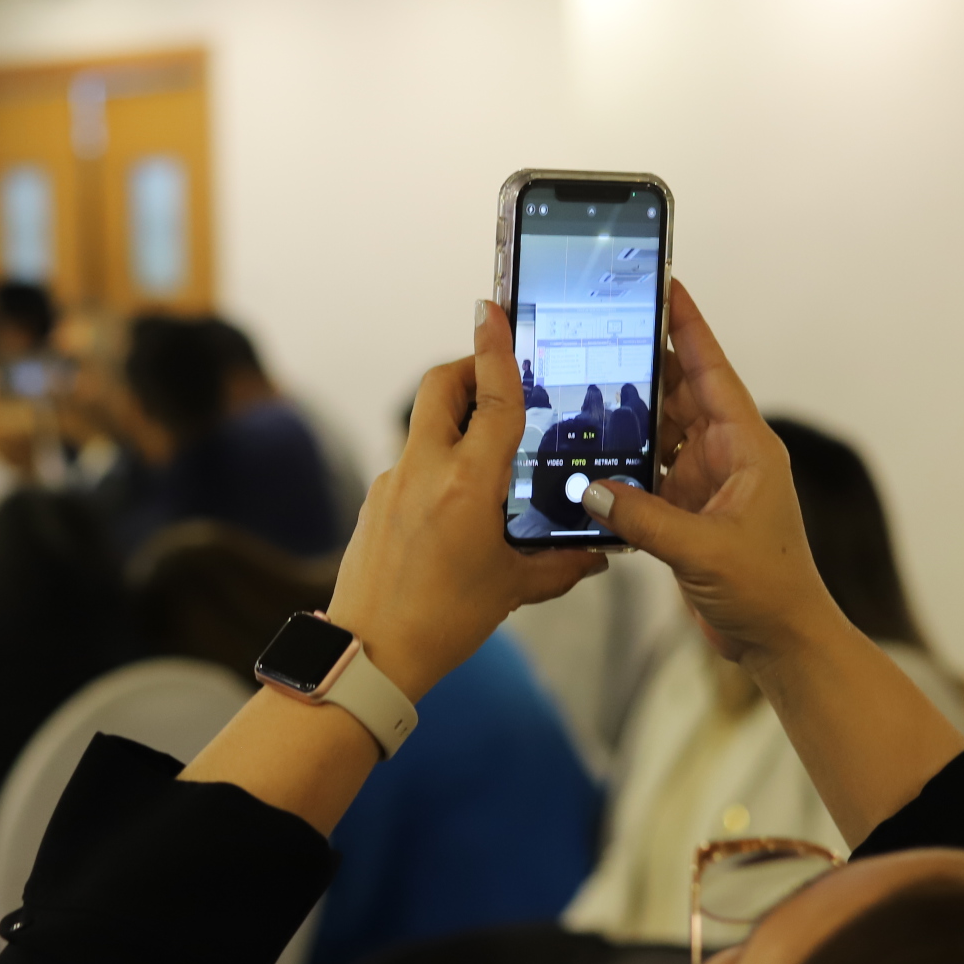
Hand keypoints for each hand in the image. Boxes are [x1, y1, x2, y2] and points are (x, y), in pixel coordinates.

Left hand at [325, 301, 606, 699]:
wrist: (368, 655)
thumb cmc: (441, 623)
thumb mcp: (512, 589)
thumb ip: (560, 565)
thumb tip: (596, 555)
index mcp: (467, 483)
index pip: (490, 397)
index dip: (496, 348)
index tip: (493, 309)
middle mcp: (425, 470)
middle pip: (441, 386)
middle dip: (469, 367)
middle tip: (500, 375)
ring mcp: (393, 482)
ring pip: (425, 424)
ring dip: (456, 418)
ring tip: (492, 448)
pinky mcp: (375, 501)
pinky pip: (412, 462)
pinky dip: (438, 460)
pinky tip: (460, 498)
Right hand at [579, 281, 843, 667]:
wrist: (780, 641)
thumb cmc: (767, 590)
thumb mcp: (704, 551)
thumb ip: (644, 519)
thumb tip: (590, 490)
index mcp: (746, 447)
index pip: (712, 371)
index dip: (688, 327)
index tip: (665, 284)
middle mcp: (726, 456)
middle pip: (679, 393)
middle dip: (643, 363)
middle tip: (597, 330)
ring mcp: (705, 482)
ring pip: (660, 431)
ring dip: (627, 414)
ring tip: (579, 386)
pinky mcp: (686, 511)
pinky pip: (646, 473)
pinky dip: (620, 465)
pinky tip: (586, 458)